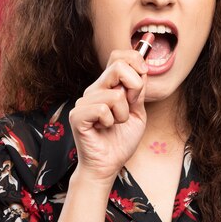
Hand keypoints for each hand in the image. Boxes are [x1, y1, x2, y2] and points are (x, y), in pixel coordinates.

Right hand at [69, 50, 147, 182]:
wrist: (108, 165)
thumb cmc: (121, 140)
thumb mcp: (138, 112)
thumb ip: (138, 91)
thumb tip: (141, 69)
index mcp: (108, 85)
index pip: (118, 56)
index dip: (135, 60)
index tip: (143, 76)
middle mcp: (94, 89)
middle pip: (118, 67)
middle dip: (134, 87)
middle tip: (130, 105)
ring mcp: (84, 101)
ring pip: (115, 94)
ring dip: (123, 114)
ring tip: (115, 124)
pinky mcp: (78, 115)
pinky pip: (103, 109)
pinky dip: (111, 122)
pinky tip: (104, 129)